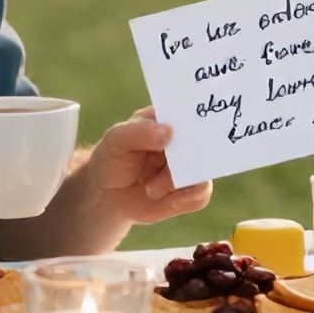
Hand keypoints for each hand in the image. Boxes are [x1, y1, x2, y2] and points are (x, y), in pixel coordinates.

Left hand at [74, 107, 212, 224]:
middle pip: (204, 144)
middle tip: (166, 166)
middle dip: (186, 158)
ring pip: (202, 173)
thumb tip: (168, 132)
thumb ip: (139, 132)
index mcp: (169, 119)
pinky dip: (181, 200)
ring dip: (175, 183)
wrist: (109, 195)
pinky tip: (160, 198)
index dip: (196, 119)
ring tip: (151, 188)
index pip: (191, 113)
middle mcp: (185, 142)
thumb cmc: (113, 158)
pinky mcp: (191, 191)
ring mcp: (190, 167)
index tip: (185, 132)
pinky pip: (201, 195)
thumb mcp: (116, 139)